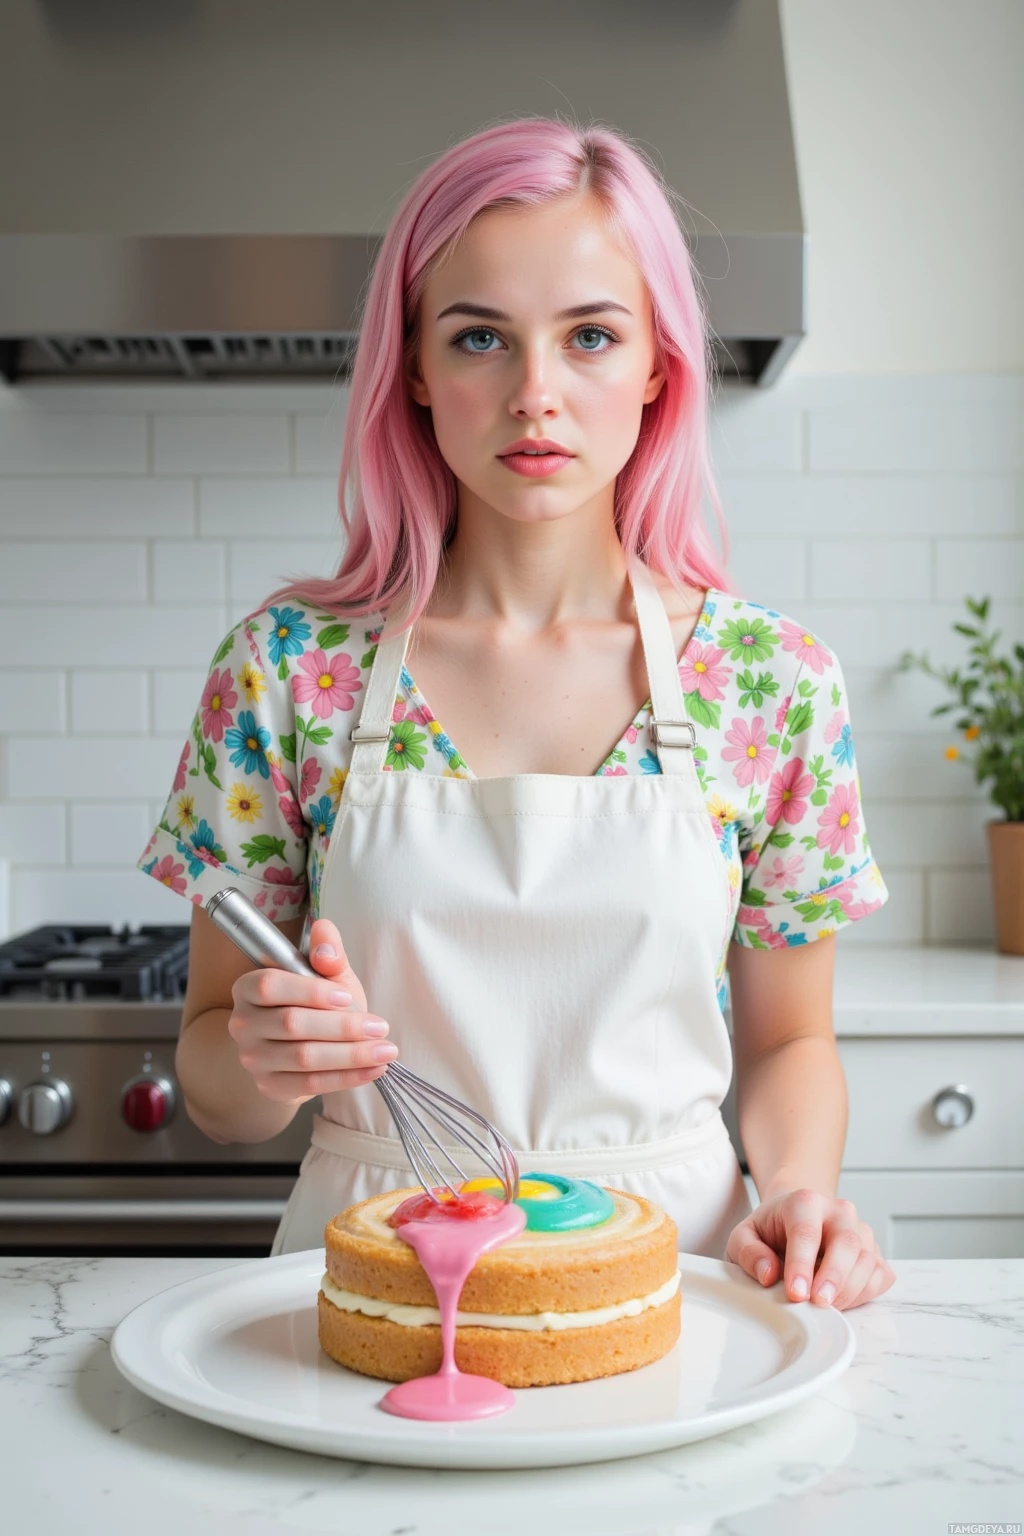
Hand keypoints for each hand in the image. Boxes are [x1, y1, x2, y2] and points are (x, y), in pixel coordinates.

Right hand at [227, 916, 397, 1103]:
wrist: (301, 1047)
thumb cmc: (316, 1005)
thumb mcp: (325, 975)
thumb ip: (327, 953)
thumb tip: (324, 929)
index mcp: (248, 987)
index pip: (270, 986)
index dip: (309, 991)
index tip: (346, 996)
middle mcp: (242, 1023)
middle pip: (292, 1024)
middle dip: (342, 1026)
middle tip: (380, 1027)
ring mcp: (252, 1058)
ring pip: (304, 1057)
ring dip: (350, 1055)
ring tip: (385, 1050)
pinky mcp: (269, 1086)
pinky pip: (309, 1084)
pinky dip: (346, 1078)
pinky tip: (373, 1069)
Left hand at [724, 1187, 895, 1310]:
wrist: (799, 1216)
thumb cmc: (771, 1230)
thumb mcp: (745, 1236)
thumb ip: (748, 1252)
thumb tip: (767, 1273)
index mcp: (804, 1201)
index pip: (806, 1232)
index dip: (802, 1264)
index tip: (796, 1293)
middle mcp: (838, 1211)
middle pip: (847, 1242)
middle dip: (835, 1277)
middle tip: (820, 1304)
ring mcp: (861, 1230)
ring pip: (867, 1261)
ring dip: (848, 1291)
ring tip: (824, 1307)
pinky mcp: (875, 1252)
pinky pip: (880, 1276)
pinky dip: (865, 1294)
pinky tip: (842, 1300)